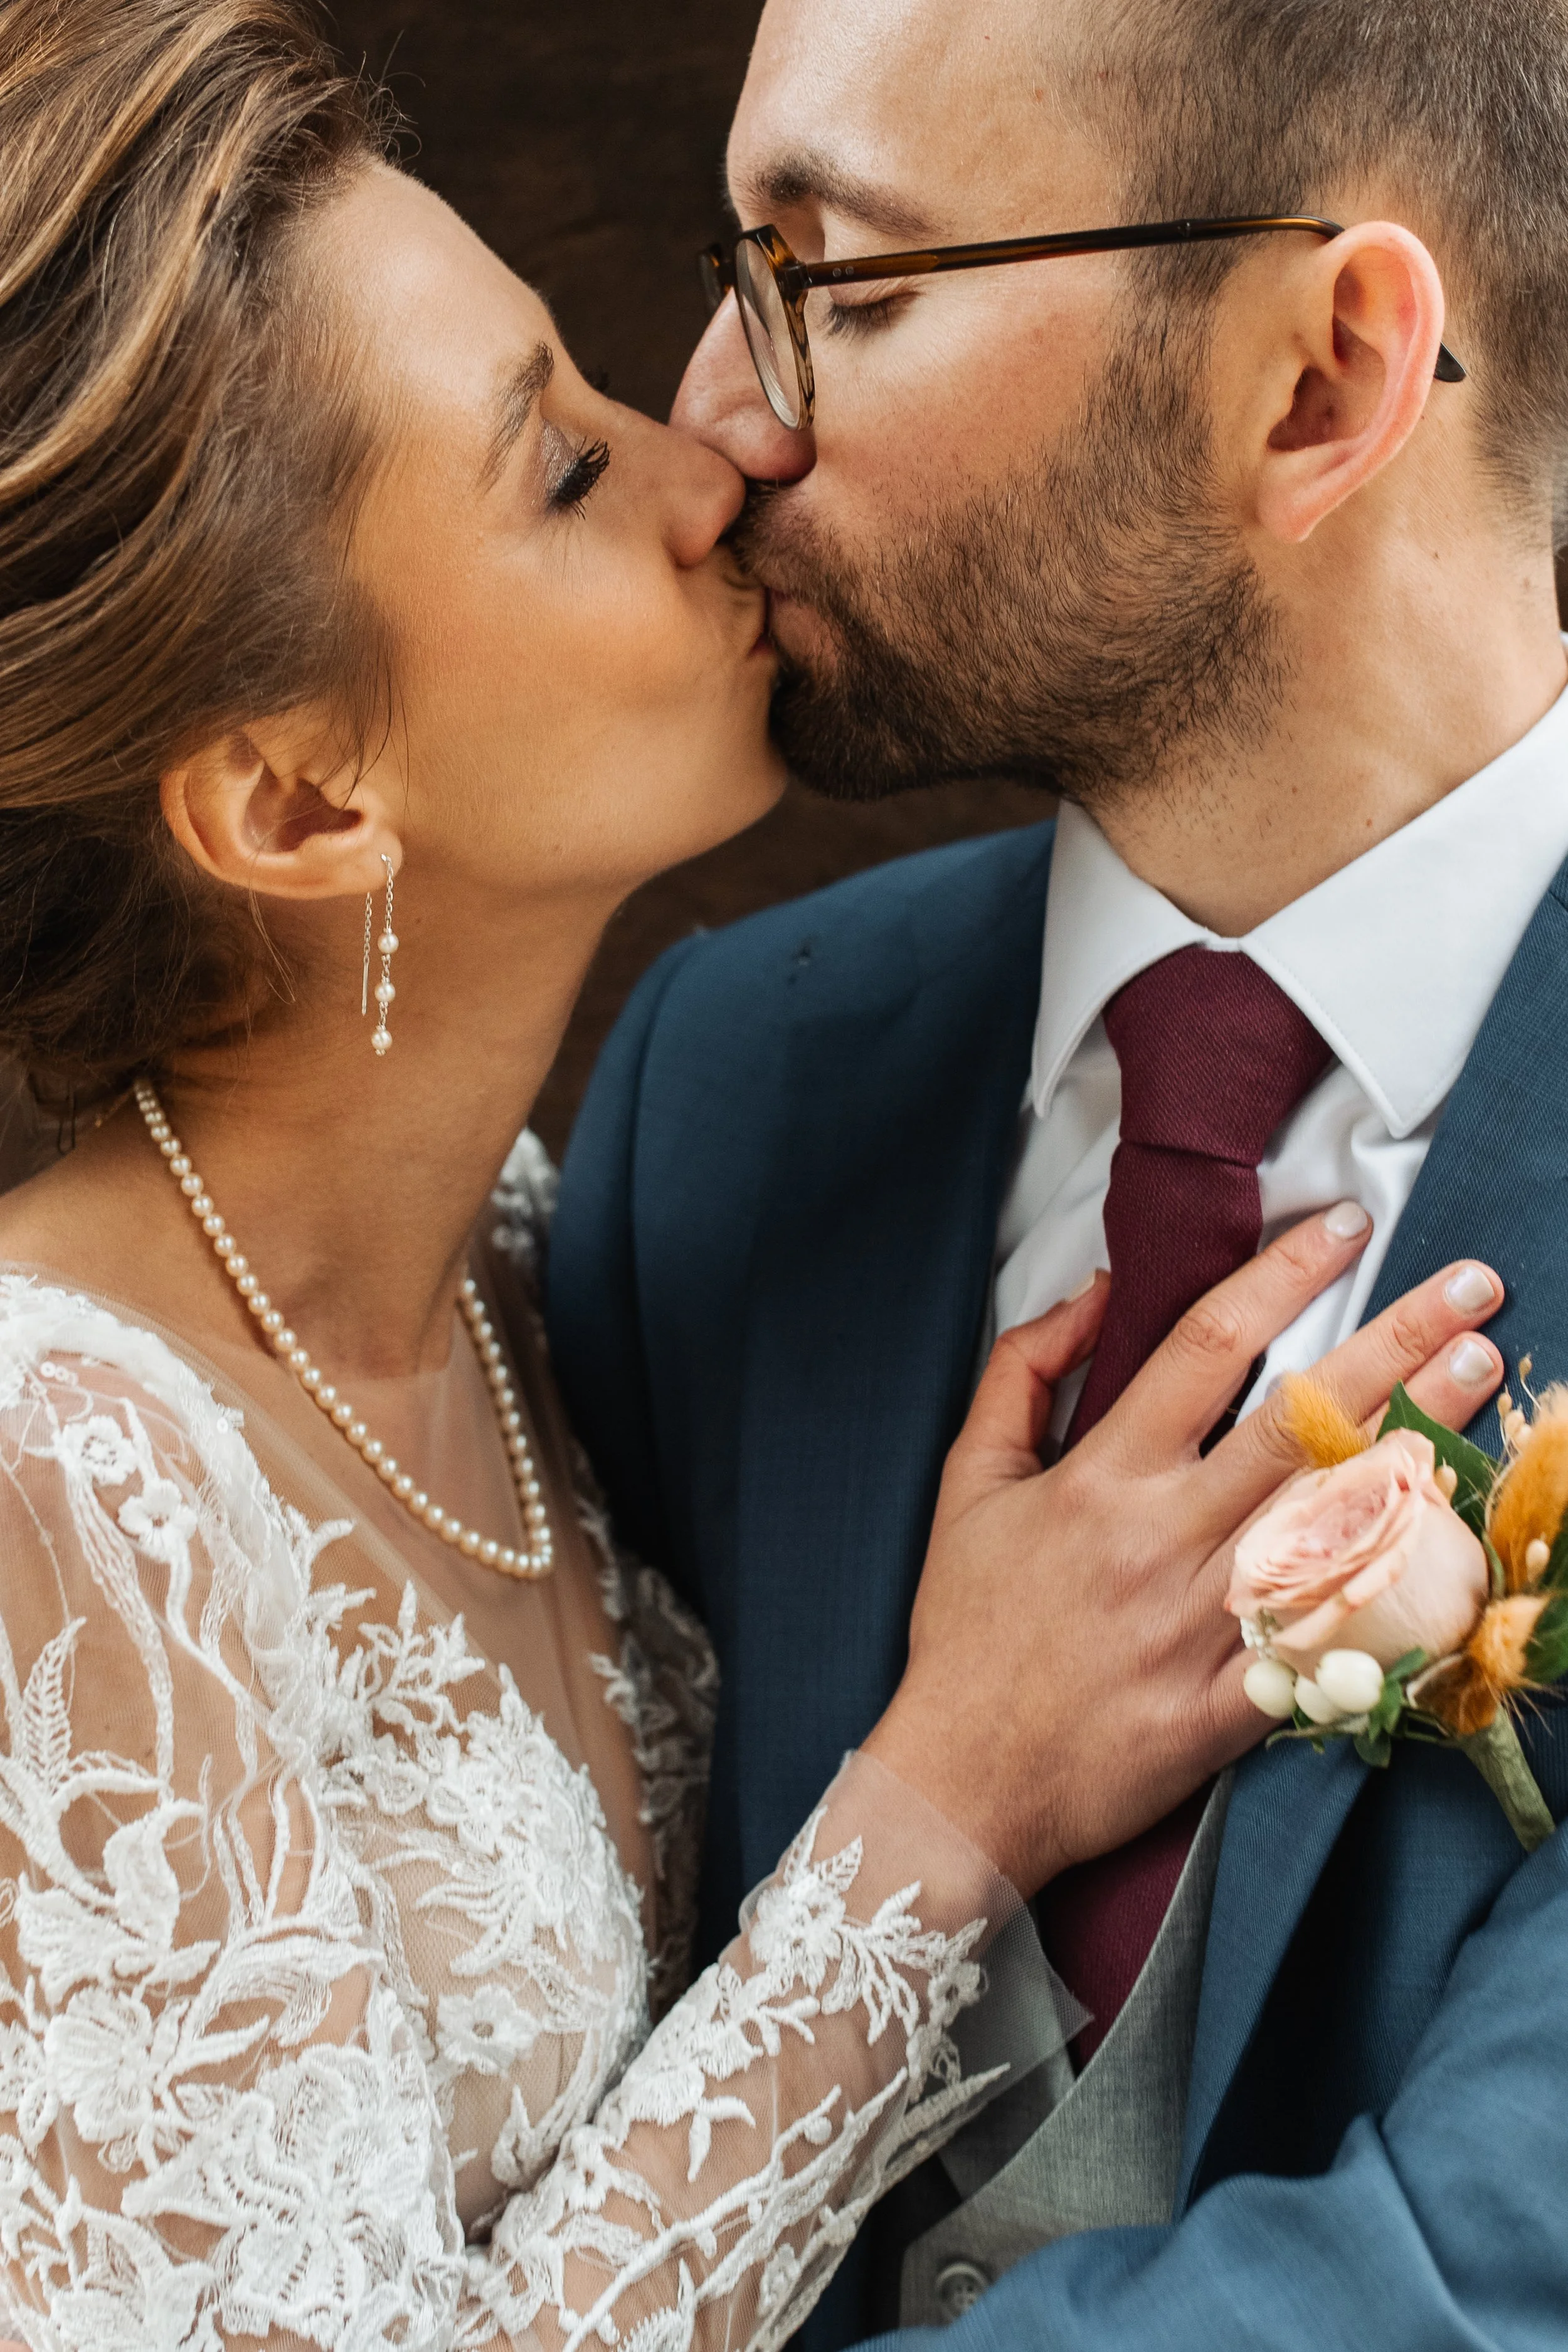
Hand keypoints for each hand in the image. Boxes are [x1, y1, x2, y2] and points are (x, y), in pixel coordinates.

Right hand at [863, 1207, 1504, 1894]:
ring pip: (1337, 1516)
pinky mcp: (1242, 1705)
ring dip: (1419, 1440)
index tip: (1344, 1225)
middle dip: (1394, 1342)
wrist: (967, 1780)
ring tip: (1479, 1373)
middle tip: (1471, 1285)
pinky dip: (1397, 1589)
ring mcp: (1212, 1626)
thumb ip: (1023, 1373)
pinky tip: (1457, 1534)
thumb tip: (1094, 1291)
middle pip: (1301, 1421)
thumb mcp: (966, 1482)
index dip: (1282, 1274)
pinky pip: (1338, 1638)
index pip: (1207, 1346)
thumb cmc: (967, 1627)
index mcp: (1103, 1479)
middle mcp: (1167, 1541)